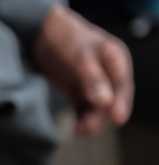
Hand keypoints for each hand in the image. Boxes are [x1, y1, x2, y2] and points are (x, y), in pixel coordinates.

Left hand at [33, 5, 133, 136]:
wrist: (42, 32)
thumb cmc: (66, 36)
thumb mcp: (80, 53)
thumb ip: (92, 77)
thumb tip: (104, 102)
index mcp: (115, 59)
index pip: (122, 84)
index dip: (121, 102)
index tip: (117, 118)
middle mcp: (108, 74)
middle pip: (111, 100)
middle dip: (101, 116)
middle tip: (88, 129)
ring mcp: (94, 84)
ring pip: (97, 107)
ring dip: (91, 120)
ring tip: (81, 132)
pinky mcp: (79, 91)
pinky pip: (83, 108)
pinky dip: (81, 119)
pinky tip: (77, 130)